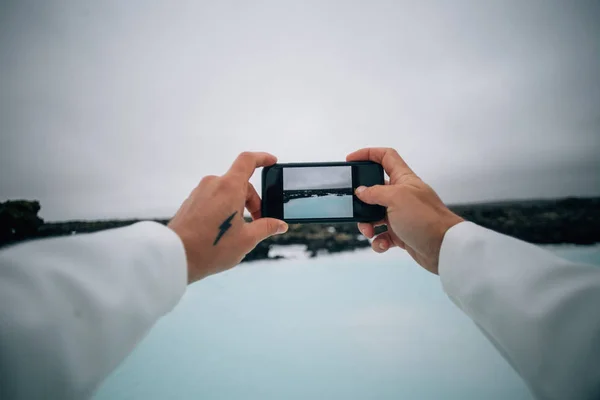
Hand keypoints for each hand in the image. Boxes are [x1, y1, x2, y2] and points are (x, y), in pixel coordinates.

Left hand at [168, 152, 287, 283]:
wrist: (175, 256)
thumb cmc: (210, 247)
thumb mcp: (247, 239)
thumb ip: (266, 227)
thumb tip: (280, 225)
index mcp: (229, 187)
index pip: (248, 161)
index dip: (262, 158)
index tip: (272, 161)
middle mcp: (213, 184)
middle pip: (240, 183)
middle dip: (253, 201)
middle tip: (258, 222)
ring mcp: (200, 192)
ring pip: (226, 192)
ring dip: (238, 206)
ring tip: (238, 230)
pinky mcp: (191, 202)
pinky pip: (213, 199)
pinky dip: (223, 209)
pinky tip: (223, 230)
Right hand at [347, 148, 462, 274]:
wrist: (444, 248)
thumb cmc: (425, 218)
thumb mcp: (396, 198)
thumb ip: (375, 192)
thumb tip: (360, 191)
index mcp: (403, 179)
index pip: (385, 157)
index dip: (368, 154)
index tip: (351, 160)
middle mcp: (401, 195)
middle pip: (374, 190)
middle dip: (362, 201)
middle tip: (356, 208)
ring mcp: (401, 214)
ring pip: (374, 215)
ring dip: (367, 225)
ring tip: (370, 232)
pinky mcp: (401, 233)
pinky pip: (382, 235)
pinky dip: (379, 240)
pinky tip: (383, 244)